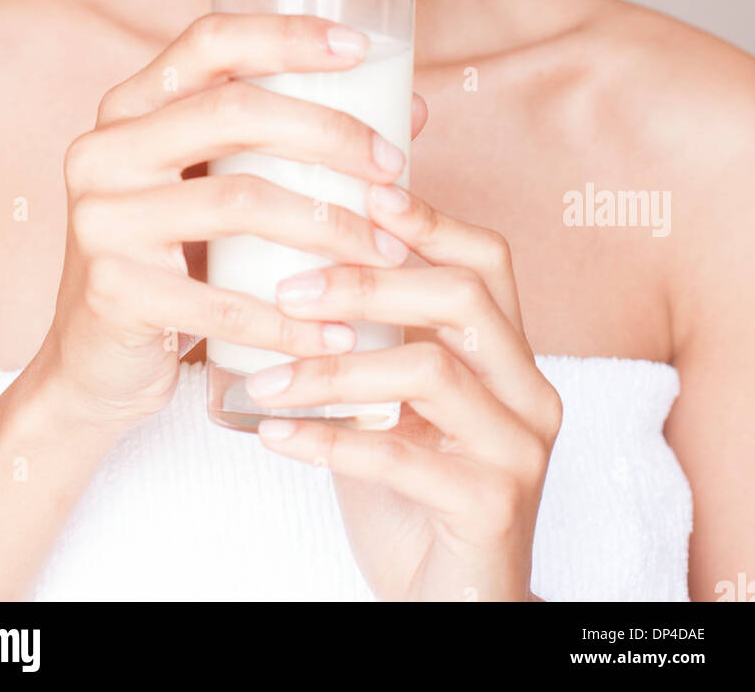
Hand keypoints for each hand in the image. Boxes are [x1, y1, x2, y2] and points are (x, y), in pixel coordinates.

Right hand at [37, 13, 415, 433]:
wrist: (94, 368)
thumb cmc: (176, 264)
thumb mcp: (219, 190)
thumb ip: (294, 146)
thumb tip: (410, 108)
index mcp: (130, 109)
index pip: (208, 43)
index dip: (284, 37)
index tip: (357, 48)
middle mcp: (104, 151)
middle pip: (231, 114)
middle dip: (329, 135)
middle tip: (393, 171)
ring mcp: (101, 221)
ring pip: (239, 202)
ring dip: (330, 228)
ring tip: (387, 254)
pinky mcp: (112, 292)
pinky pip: (223, 303)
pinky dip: (292, 321)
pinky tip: (341, 332)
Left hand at [247, 186, 561, 601]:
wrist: (447, 598)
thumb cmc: (411, 488)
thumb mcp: (392, 401)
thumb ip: (367, 338)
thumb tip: (274, 271)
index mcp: (509, 353)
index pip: (486, 259)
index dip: (429, 220)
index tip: (365, 192)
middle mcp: (529, 390)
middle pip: (461, 298)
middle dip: (368, 282)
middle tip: (288, 289)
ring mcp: (519, 448)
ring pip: (431, 371)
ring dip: (335, 367)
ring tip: (263, 377)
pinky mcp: (493, 505)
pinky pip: (405, 458)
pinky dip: (330, 440)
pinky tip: (273, 435)